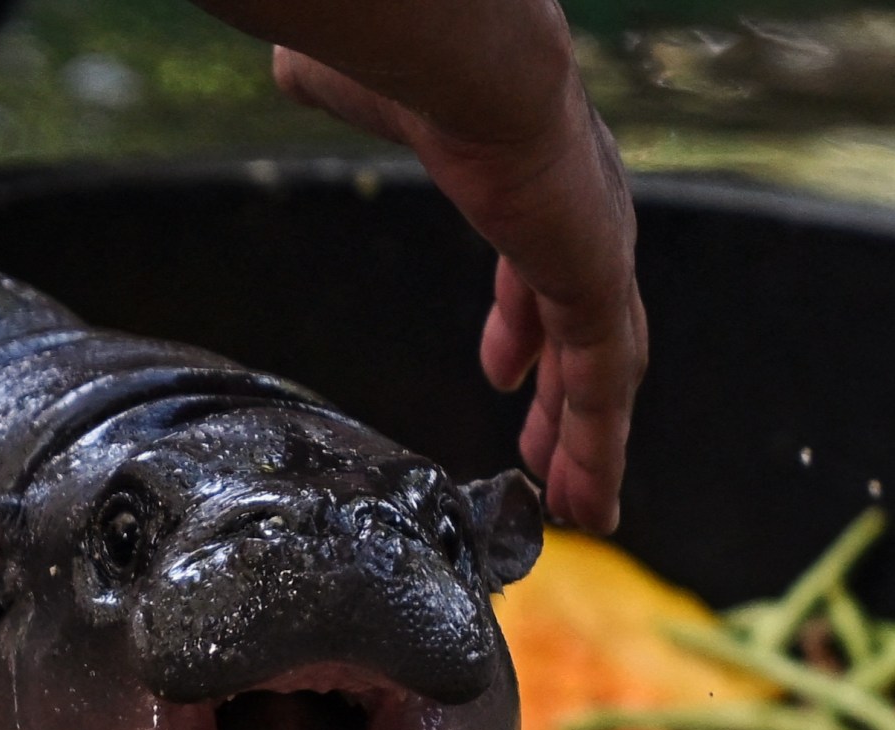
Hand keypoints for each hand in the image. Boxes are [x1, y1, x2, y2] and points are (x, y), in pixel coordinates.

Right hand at [272, 49, 645, 534]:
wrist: (473, 62)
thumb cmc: (424, 60)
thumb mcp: (370, 90)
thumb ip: (341, 89)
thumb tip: (292, 66)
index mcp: (538, 184)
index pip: (540, 273)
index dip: (524, 327)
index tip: (506, 371)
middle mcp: (583, 224)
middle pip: (581, 335)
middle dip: (564, 400)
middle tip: (543, 453)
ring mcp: (596, 257)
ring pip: (601, 376)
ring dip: (587, 442)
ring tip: (576, 505)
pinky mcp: (596, 288)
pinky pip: (603, 391)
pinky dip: (601, 451)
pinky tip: (590, 503)